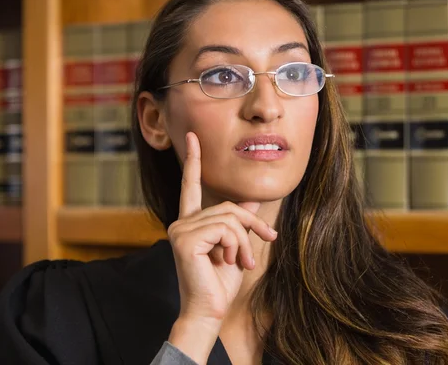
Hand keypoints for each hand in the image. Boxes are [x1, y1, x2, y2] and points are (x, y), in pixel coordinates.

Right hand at [167, 132, 277, 361]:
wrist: (209, 311)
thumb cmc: (220, 282)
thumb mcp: (236, 247)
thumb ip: (239, 223)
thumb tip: (250, 201)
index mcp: (190, 222)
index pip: (191, 186)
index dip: (194, 161)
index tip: (192, 137)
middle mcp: (181, 222)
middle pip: (229, 207)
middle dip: (252, 226)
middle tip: (267, 241)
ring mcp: (180, 230)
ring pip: (230, 218)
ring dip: (244, 242)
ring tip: (240, 262)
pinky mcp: (184, 239)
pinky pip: (225, 229)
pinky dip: (235, 246)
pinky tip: (227, 262)